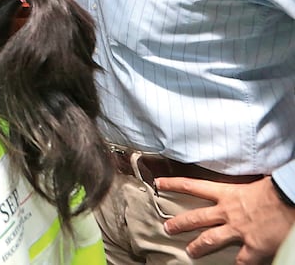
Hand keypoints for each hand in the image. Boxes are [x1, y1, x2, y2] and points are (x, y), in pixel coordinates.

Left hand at [158, 176, 294, 263]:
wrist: (290, 200)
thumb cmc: (276, 189)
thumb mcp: (253, 184)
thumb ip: (242, 191)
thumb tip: (244, 190)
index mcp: (227, 193)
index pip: (192, 185)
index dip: (173, 184)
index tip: (159, 183)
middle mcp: (228, 212)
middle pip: (196, 218)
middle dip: (179, 223)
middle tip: (167, 228)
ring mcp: (238, 231)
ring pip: (210, 240)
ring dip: (198, 246)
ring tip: (190, 251)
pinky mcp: (253, 247)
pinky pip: (242, 261)